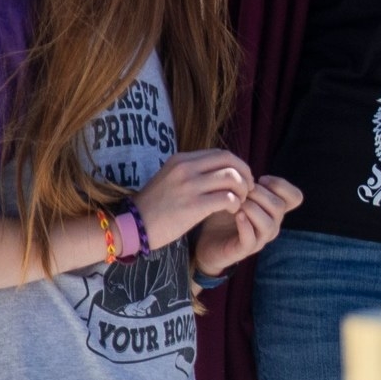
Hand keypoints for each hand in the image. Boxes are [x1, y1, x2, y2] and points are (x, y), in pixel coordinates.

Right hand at [135, 148, 253, 249]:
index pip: (221, 154)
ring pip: (232, 178)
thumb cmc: (155, 206)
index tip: (242, 178)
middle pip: (230, 161)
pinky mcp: (193, 206)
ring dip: (242, 191)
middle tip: (248, 190)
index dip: (238, 165)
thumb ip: (193, 172)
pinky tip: (231, 211)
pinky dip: (235, 204)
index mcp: (181, 160)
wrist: (133, 225)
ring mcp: (189, 186)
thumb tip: (221, 172)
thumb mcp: (171, 178)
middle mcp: (186, 168)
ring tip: (239, 203)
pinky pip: (227, 199)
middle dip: (245, 175)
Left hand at [192, 175, 301, 278]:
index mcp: (274, 209)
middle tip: (241, 191)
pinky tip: (237, 215)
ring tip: (237, 204)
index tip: (261, 179)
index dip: (282, 185)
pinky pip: (252, 239)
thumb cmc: (222, 214)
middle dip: (260, 194)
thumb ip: (246, 182)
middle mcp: (272, 224)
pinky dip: (245, 226)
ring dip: (252, 209)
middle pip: (279, 206)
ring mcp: (260, 238)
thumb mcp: (236, 193)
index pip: (295, 197)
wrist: (206, 240)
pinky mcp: (244, 250)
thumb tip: (243, 167)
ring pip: (269, 224)